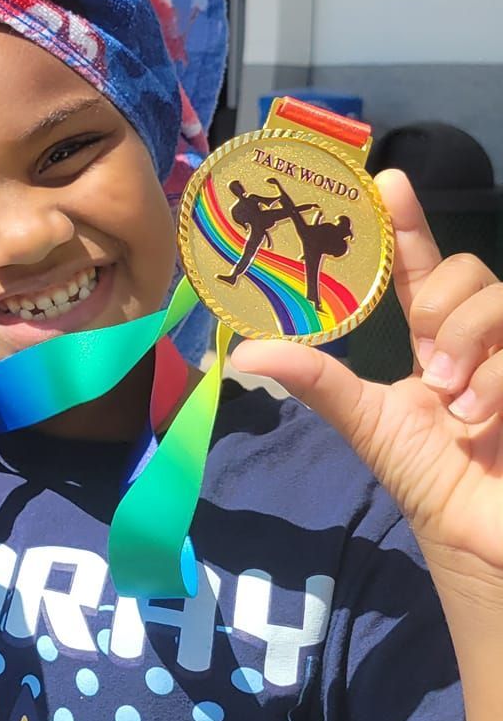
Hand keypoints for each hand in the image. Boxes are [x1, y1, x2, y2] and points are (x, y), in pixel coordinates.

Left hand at [232, 170, 502, 582]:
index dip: (406, 223)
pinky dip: (497, 381)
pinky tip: (482, 421)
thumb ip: (318, 381)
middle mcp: (480, 338)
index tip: (387, 181)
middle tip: (427, 366)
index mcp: (435, 339)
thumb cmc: (430, 478)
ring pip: (500, 303)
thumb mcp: (368, 422)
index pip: (423, 266)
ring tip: (455, 403)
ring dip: (469, 346)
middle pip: (471, 272)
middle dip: (445, 309)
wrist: (479, 539)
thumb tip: (244, 352)